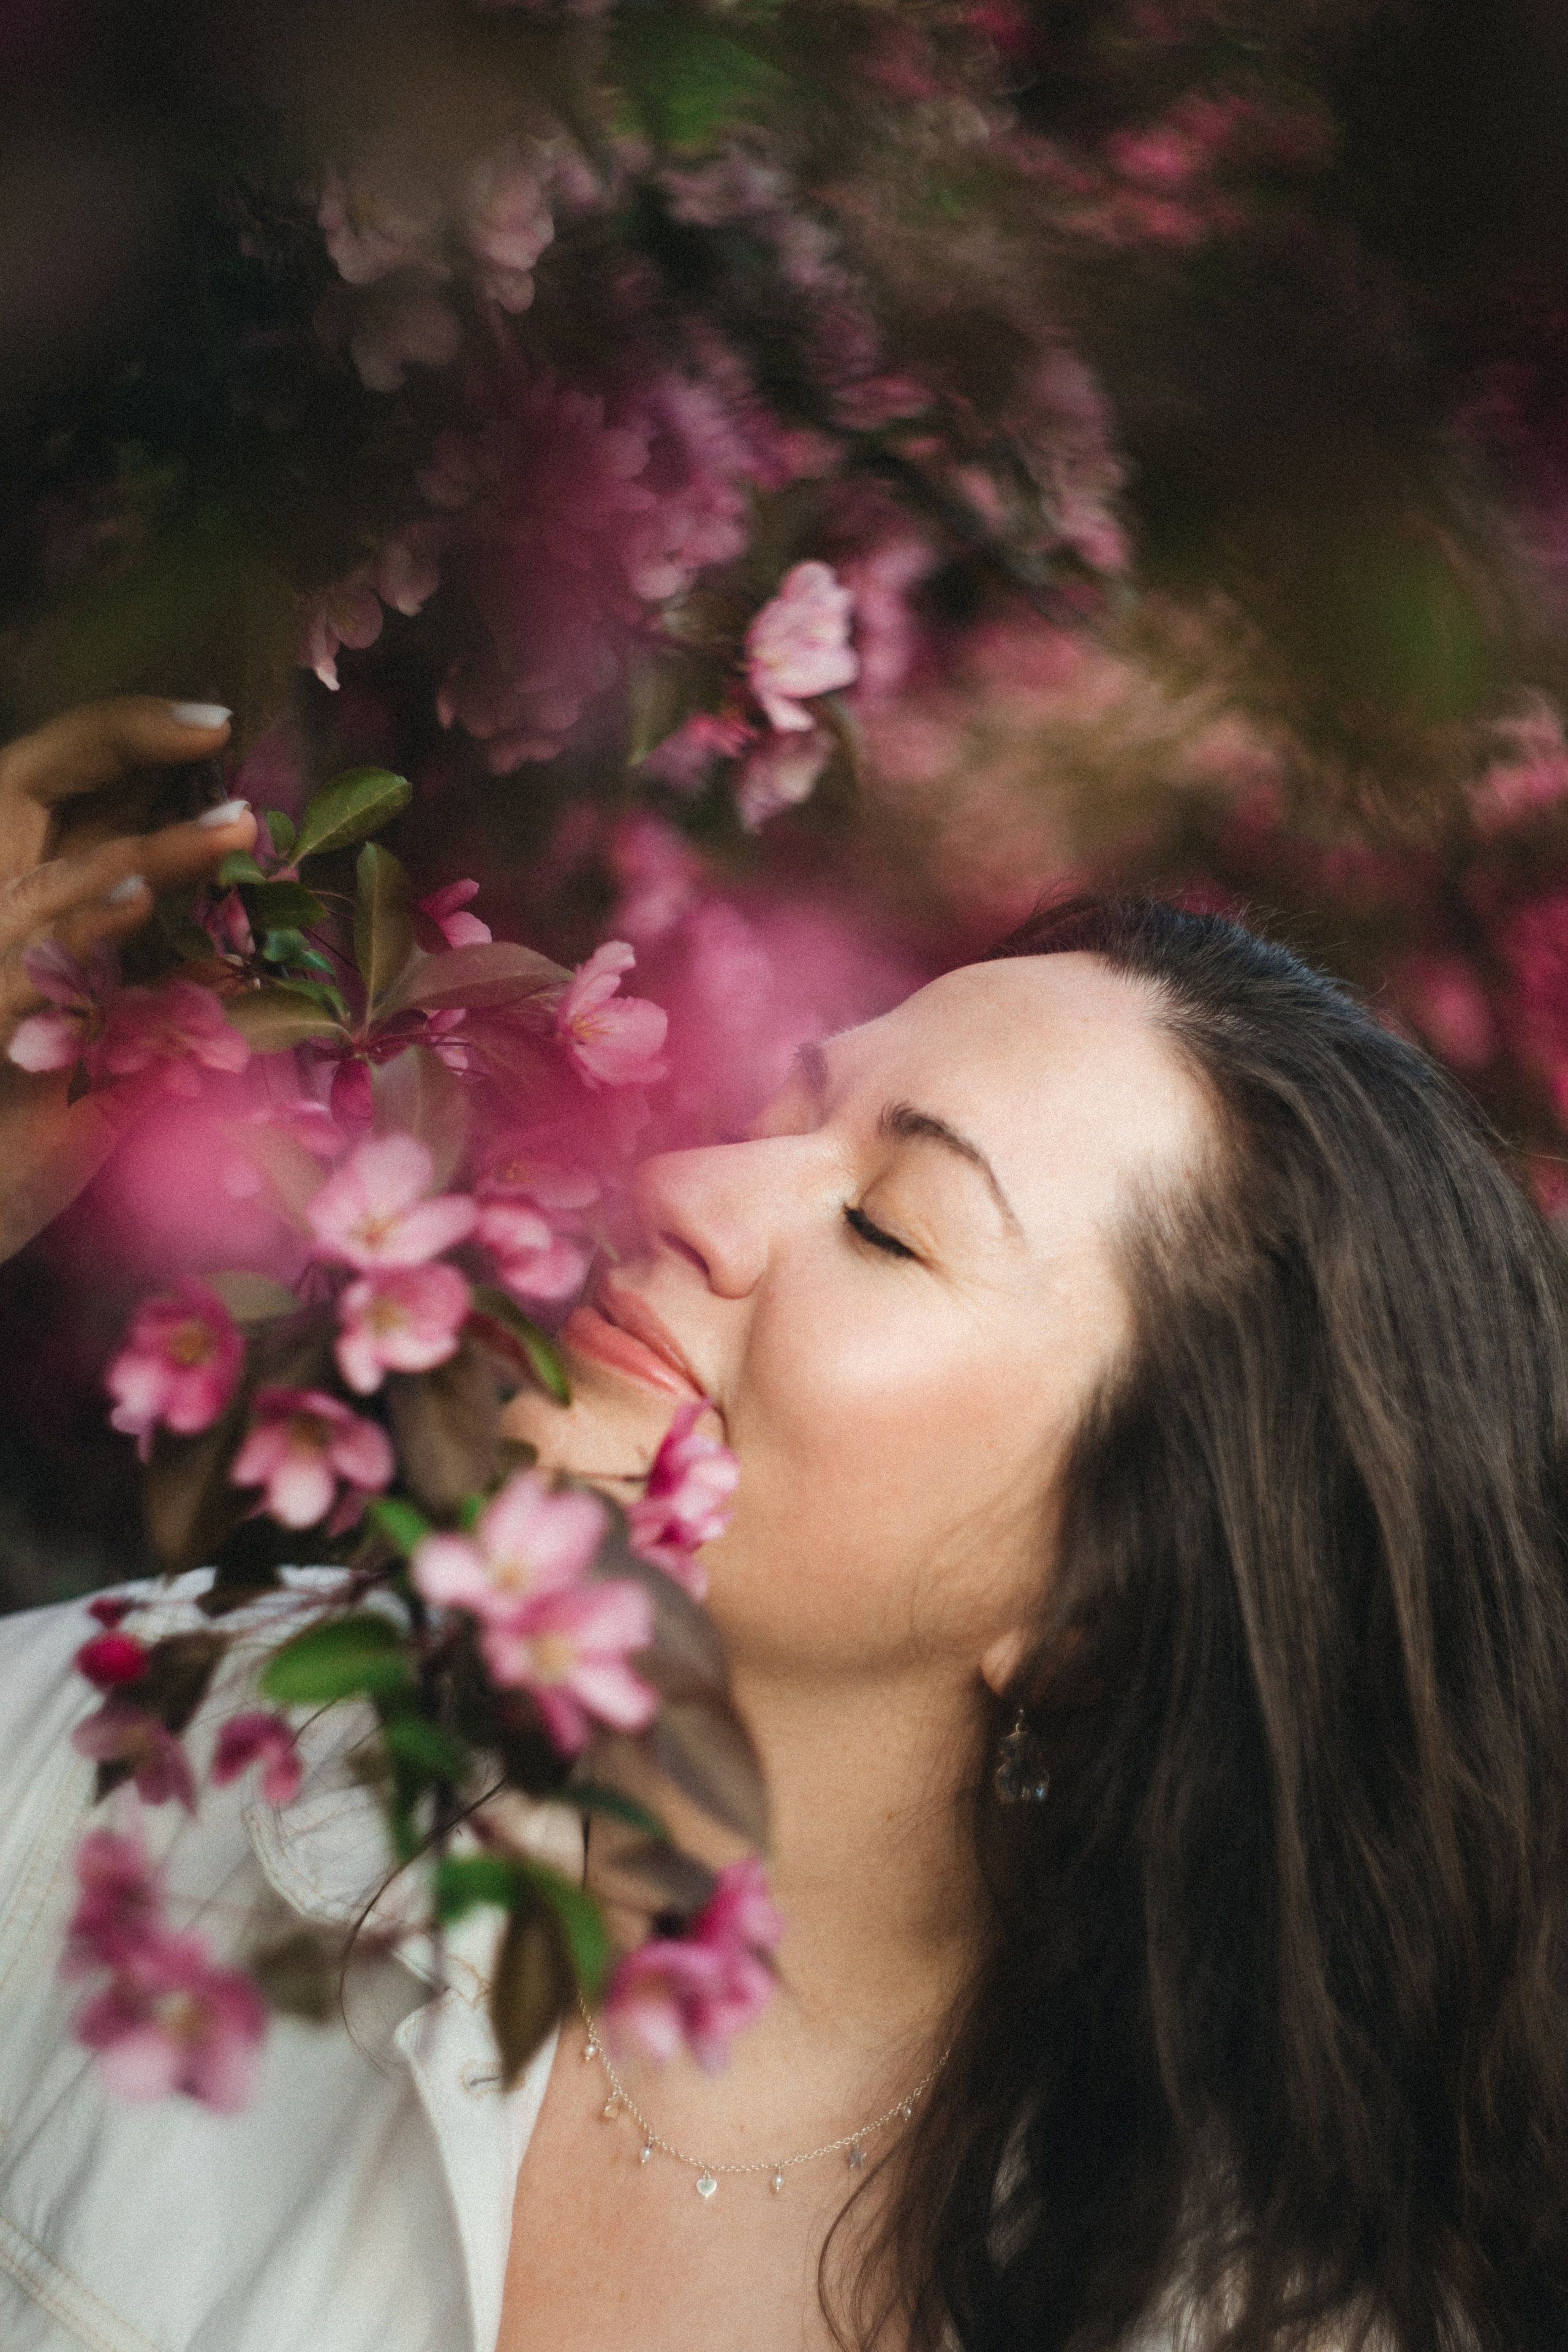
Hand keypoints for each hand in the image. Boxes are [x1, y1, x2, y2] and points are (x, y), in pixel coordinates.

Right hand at [0, 697, 259, 1261]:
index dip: (127, 739)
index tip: (215, 722)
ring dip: (145, 850)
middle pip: (24, 781)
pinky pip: (20, 962)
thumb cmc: (16, 1137)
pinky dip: (83, 928)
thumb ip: (157, 988)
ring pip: (48, 876)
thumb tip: (234, 946)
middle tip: (214, 727)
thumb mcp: (103, 1051)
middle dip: (115, 740)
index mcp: (8, 898)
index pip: (58, 789)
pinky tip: (137, 900)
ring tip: (233, 828)